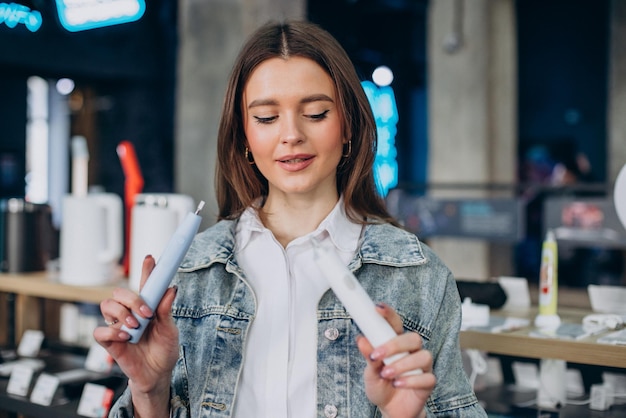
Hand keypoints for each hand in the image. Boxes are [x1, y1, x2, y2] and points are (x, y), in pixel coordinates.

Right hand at [93, 255, 178, 395]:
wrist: (157, 375)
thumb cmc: (164, 350)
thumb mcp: (170, 330)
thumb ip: (167, 311)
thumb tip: (171, 289)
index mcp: (146, 307)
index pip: (144, 285)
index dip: (146, 270)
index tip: (150, 258)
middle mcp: (130, 313)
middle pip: (119, 292)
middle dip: (131, 298)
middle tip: (146, 313)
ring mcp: (118, 326)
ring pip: (107, 305)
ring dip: (122, 313)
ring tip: (135, 327)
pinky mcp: (109, 342)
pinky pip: (100, 331)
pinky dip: (111, 332)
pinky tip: (125, 338)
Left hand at [356, 303, 435, 417]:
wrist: (391, 410)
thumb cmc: (381, 386)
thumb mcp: (369, 372)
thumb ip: (369, 356)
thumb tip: (361, 339)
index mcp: (397, 344)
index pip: (396, 324)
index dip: (389, 314)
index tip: (377, 308)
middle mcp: (412, 351)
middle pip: (413, 338)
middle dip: (395, 345)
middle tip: (378, 355)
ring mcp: (422, 366)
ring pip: (423, 356)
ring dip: (402, 365)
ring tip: (386, 374)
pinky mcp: (428, 382)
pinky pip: (427, 377)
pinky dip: (410, 381)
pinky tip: (397, 385)